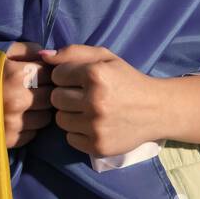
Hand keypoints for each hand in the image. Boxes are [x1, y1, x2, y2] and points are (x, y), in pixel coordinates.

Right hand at [0, 41, 54, 148]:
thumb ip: (24, 49)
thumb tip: (46, 55)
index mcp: (17, 75)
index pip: (51, 74)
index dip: (47, 72)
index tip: (39, 72)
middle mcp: (18, 100)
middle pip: (51, 97)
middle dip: (46, 91)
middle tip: (34, 88)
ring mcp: (13, 123)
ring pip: (45, 117)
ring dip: (40, 110)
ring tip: (26, 102)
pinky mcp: (8, 140)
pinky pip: (32, 133)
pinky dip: (29, 125)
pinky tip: (16, 116)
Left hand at [37, 44, 160, 159]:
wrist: (156, 110)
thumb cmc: (127, 80)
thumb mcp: (105, 58)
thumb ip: (73, 52)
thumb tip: (42, 55)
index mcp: (96, 74)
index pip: (57, 75)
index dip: (66, 76)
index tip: (79, 79)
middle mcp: (95, 101)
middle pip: (55, 98)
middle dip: (66, 95)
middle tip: (82, 95)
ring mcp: (96, 126)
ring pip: (60, 120)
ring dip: (70, 114)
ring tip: (88, 110)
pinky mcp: (98, 146)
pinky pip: (70, 138)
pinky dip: (78, 132)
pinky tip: (94, 124)